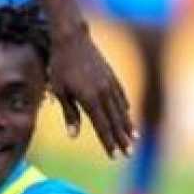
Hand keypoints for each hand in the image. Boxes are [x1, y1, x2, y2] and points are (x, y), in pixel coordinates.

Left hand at [48, 24, 134, 159]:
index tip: (114, 156)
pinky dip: (125, 106)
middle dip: (122, 138)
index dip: (108, 142)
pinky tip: (128, 113)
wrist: (72, 38)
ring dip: (127, 125)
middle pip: (114, 121)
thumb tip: (73, 136)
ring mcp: (109, 83)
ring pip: (121, 109)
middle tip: (129, 153)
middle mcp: (103, 93)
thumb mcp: (59, 90)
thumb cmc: (61, 65)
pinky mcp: (111, 75)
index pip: (101, 126)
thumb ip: (69, 113)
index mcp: (89, 99)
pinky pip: (121, 95)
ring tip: (134, 138)